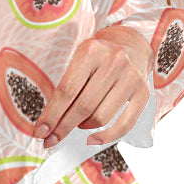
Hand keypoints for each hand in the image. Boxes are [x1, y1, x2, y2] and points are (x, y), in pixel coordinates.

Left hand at [31, 25, 153, 148]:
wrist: (131, 43)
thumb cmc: (98, 56)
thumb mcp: (79, 60)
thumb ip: (67, 88)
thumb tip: (49, 124)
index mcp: (91, 51)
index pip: (67, 91)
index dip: (51, 115)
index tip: (40, 131)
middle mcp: (114, 62)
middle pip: (83, 106)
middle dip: (63, 127)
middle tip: (51, 139)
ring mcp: (131, 78)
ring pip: (101, 117)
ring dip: (83, 127)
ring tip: (77, 124)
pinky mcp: (144, 92)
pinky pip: (124, 124)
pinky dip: (106, 137)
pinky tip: (92, 139)